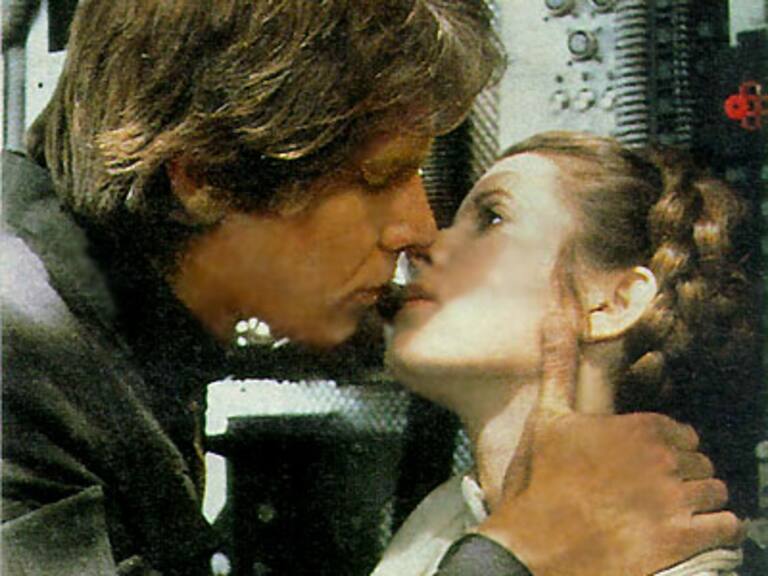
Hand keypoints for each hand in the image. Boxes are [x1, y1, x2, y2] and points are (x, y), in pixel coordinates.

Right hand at [476, 310, 741, 575]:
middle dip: (683, 474)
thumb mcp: (547, 417)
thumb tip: (554, 315)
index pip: (681, 431)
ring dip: (699, 501)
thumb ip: (559, 365)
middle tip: (652, 491)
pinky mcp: (681, 539)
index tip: (645, 463)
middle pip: (700, 461)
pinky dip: (715, 528)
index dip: (667, 448)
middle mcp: (662, 459)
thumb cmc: (540, 480)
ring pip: (716, 491)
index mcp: (637, 427)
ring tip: (669, 512)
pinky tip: (687, 532)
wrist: (533, 544)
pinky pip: (726, 526)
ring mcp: (674, 500)